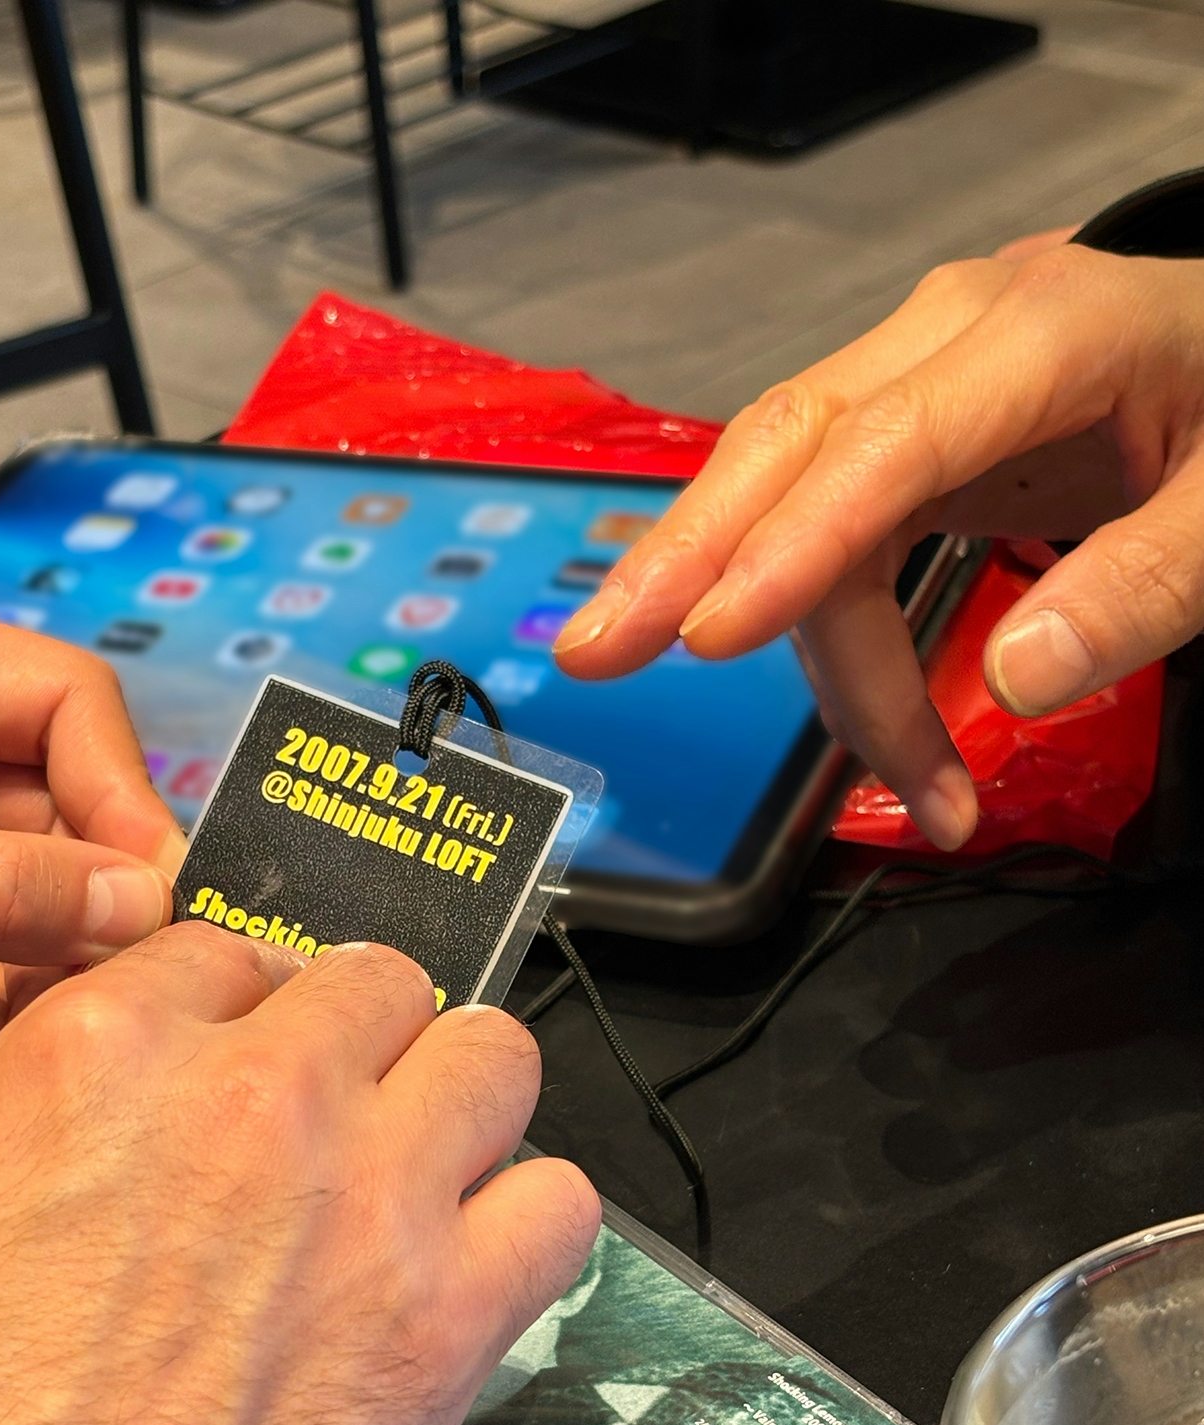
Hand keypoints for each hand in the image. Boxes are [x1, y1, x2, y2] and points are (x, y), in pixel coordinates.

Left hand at [0, 586, 182, 1094]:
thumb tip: (138, 900)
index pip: (58, 700)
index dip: (118, 791)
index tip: (155, 886)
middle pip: (66, 803)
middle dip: (88, 893)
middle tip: (124, 972)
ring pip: (46, 889)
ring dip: (51, 959)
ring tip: (47, 1015)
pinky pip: (4, 951)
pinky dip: (8, 1000)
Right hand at [0, 930, 600, 1424]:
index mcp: (110, 1051)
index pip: (228, 952)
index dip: (238, 1007)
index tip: (245, 1057)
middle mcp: (257, 1094)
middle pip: (377, 984)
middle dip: (358, 1039)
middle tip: (338, 1115)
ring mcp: (367, 1197)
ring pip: (495, 1057)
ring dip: (462, 1104)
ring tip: (425, 1169)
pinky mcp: (446, 1315)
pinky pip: (559, 1205)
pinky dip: (530, 1226)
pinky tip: (478, 1267)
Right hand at [554, 240, 1203, 849]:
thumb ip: (1145, 581)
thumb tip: (1016, 679)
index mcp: (1044, 330)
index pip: (883, 441)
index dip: (791, 544)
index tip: (707, 638)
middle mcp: (950, 335)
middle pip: (783, 445)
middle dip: (683, 560)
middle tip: (592, 656)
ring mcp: (915, 376)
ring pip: (789, 497)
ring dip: (793, 645)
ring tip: (899, 780)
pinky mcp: (904, 428)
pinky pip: (823, 521)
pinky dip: (827, 627)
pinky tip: (865, 715)